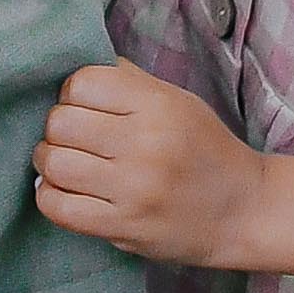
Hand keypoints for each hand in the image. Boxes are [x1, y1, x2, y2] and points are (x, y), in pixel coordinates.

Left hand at [33, 61, 280, 268]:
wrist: (244, 211)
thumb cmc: (206, 150)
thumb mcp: (179, 101)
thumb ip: (129, 81)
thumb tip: (74, 65)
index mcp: (159, 106)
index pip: (82, 83)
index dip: (73, 93)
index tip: (84, 107)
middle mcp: (145, 145)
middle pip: (61, 123)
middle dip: (57, 128)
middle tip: (71, 138)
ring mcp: (134, 190)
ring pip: (54, 164)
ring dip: (49, 161)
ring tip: (64, 163)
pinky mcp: (124, 227)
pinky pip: (59, 208)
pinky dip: (49, 196)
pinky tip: (64, 190)